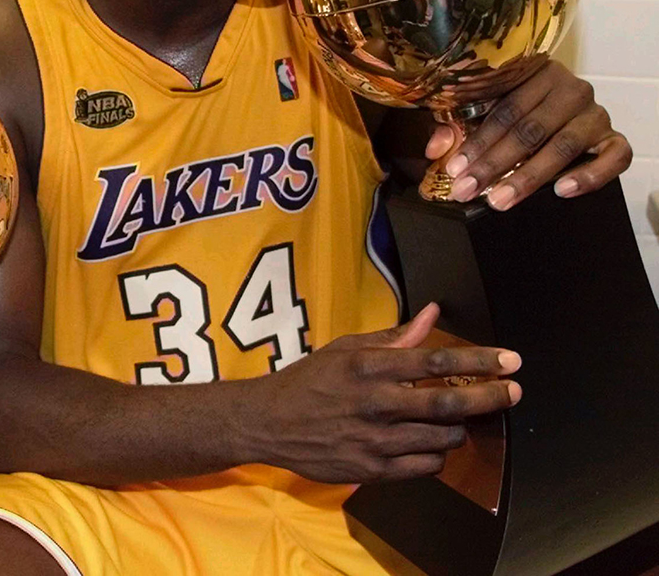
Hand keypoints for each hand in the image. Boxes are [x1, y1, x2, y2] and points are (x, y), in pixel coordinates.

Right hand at [253, 304, 520, 483]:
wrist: (269, 422)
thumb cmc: (311, 380)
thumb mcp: (347, 348)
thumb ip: (395, 337)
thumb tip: (433, 313)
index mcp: (371, 367)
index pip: (438, 361)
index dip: (481, 361)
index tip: (511, 360)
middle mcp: (377, 403)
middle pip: (449, 402)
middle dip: (490, 397)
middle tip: (514, 391)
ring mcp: (376, 440)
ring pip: (442, 438)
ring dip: (459, 427)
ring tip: (458, 418)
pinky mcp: (373, 470)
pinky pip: (425, 466)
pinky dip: (437, 454)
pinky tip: (430, 443)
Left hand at [426, 61, 630, 209]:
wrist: (560, 107)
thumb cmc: (515, 109)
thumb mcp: (481, 111)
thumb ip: (455, 126)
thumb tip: (436, 149)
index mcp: (537, 73)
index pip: (506, 111)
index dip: (478, 142)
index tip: (456, 169)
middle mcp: (571, 90)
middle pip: (531, 130)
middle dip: (496, 164)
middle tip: (469, 190)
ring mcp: (596, 114)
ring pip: (564, 146)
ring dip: (530, 176)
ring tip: (502, 198)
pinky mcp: (614, 138)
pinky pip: (615, 157)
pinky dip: (590, 175)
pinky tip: (563, 190)